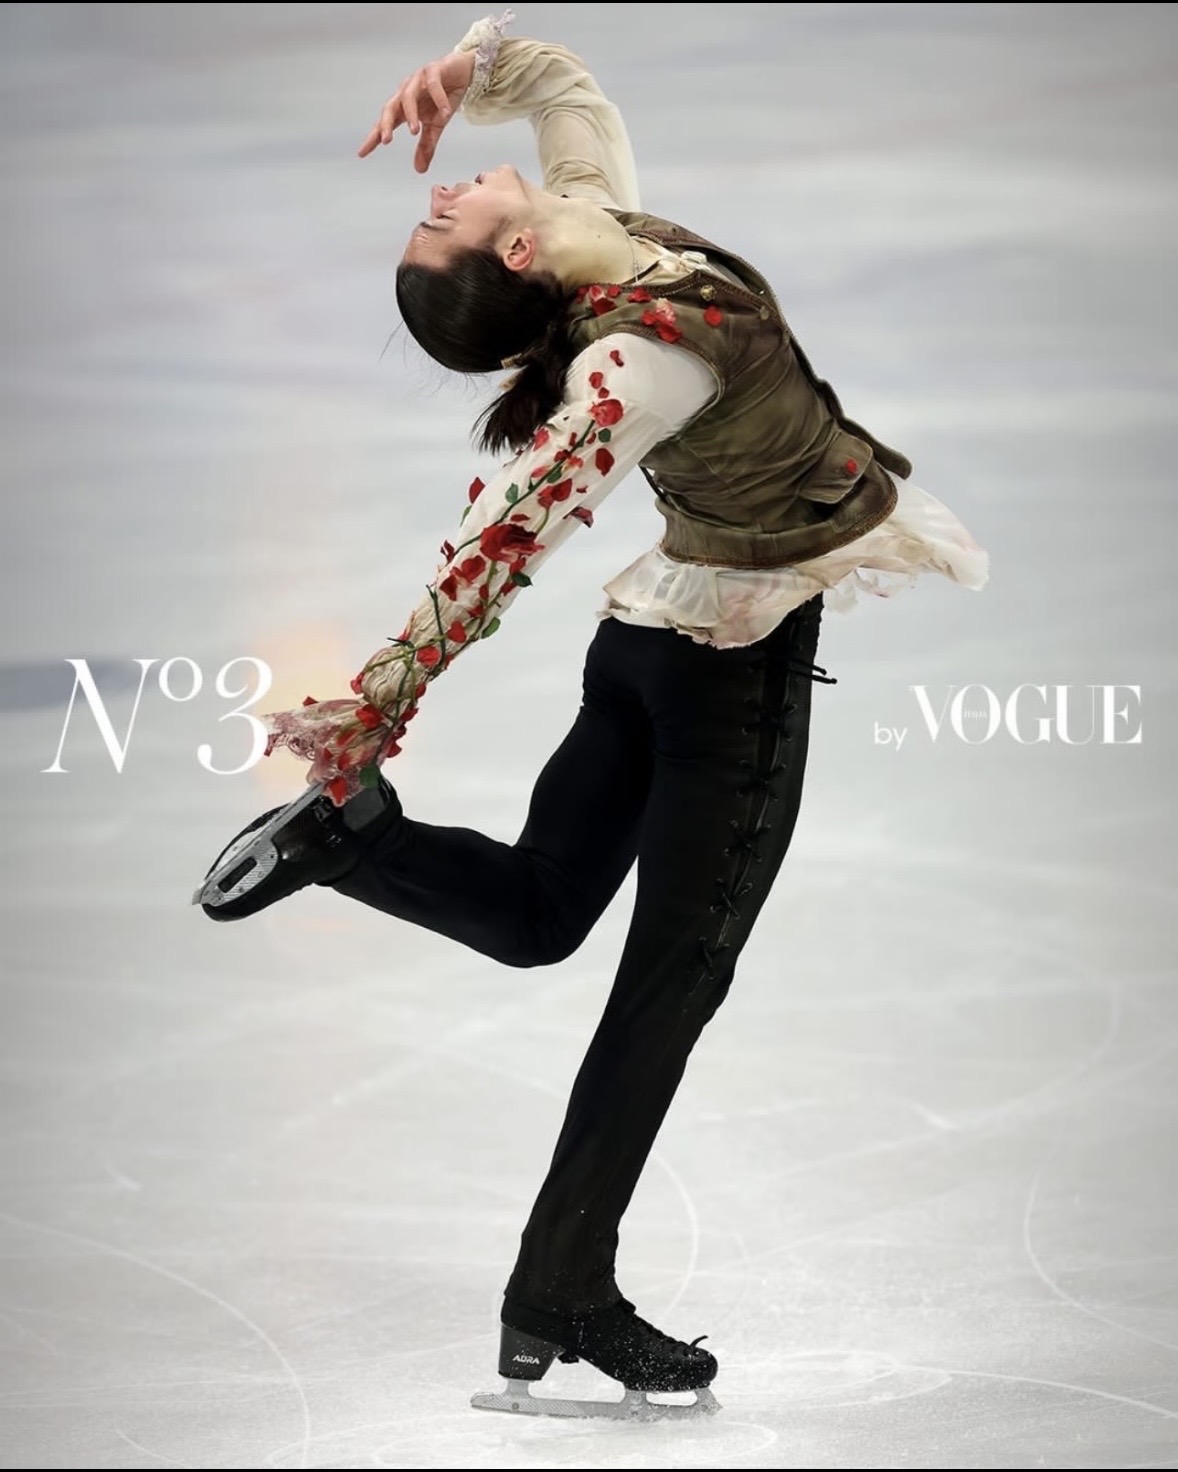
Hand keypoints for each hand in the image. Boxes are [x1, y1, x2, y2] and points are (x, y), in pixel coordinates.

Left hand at [357, 50, 476, 172]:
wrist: (462, 72)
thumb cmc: (443, 96)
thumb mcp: (435, 125)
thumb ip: (426, 146)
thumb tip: (419, 170)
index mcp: (404, 106)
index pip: (386, 123)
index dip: (374, 137)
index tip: (362, 152)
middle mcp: (407, 92)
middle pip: (391, 107)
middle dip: (386, 124)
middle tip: (386, 141)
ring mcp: (419, 80)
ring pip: (408, 95)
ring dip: (410, 113)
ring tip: (414, 131)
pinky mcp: (435, 70)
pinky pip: (434, 84)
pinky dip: (439, 98)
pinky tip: (445, 112)